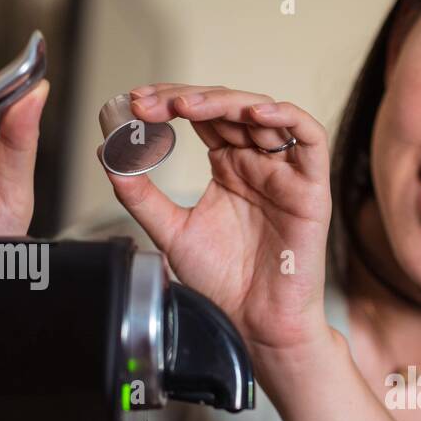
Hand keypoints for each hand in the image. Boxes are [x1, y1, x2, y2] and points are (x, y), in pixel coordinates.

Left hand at [101, 84, 332, 363]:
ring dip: (225, 101)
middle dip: (187, 97)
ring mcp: (285, 173)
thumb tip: (109, 155)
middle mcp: (258, 164)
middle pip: (228, 107)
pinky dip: (285, 116)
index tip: (134, 105)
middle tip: (150, 104)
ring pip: (265, 113)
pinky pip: (311, 138)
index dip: (170, 101)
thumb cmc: (223, 284)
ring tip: (187, 106)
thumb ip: (140, 194)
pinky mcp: (311, 188)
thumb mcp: (169, 231)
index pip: (202, 116)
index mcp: (229, 168)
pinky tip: (253, 113)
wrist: (253, 324)